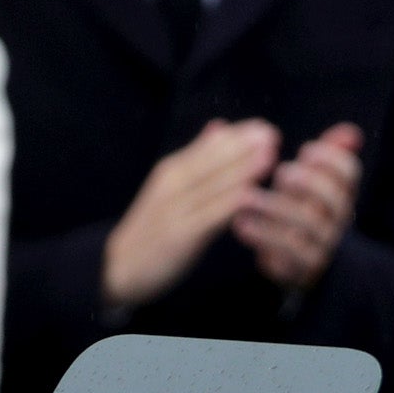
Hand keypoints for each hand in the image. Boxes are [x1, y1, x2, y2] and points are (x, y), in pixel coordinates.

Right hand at [104, 119, 280, 305]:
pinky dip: (229, 204)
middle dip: (243, 147)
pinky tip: (252, 197)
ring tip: (270, 156)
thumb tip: (220, 125)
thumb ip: (197, 157)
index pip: (208, 147)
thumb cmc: (155, 227)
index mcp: (173, 170)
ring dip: (242, 170)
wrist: (120, 266)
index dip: (237, 135)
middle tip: (273, 134)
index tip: (266, 127)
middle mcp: (173, 184)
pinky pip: (209, 216)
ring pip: (213, 185)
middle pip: (212, 161)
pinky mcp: (180, 235)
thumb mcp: (173, 186)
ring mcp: (175, 209)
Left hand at [233, 123, 362, 289]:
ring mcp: (324, 244)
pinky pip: (287, 252)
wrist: (307, 263)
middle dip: (308, 181)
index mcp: (342, 193)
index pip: (349, 172)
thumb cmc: (305, 211)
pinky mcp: (304, 266)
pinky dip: (263, 235)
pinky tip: (240, 223)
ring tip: (245, 197)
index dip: (330, 159)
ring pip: (308, 224)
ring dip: (276, 208)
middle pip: (333, 198)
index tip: (305, 151)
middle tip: (281, 173)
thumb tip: (350, 131)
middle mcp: (338, 219)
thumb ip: (329, 156)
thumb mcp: (316, 183)